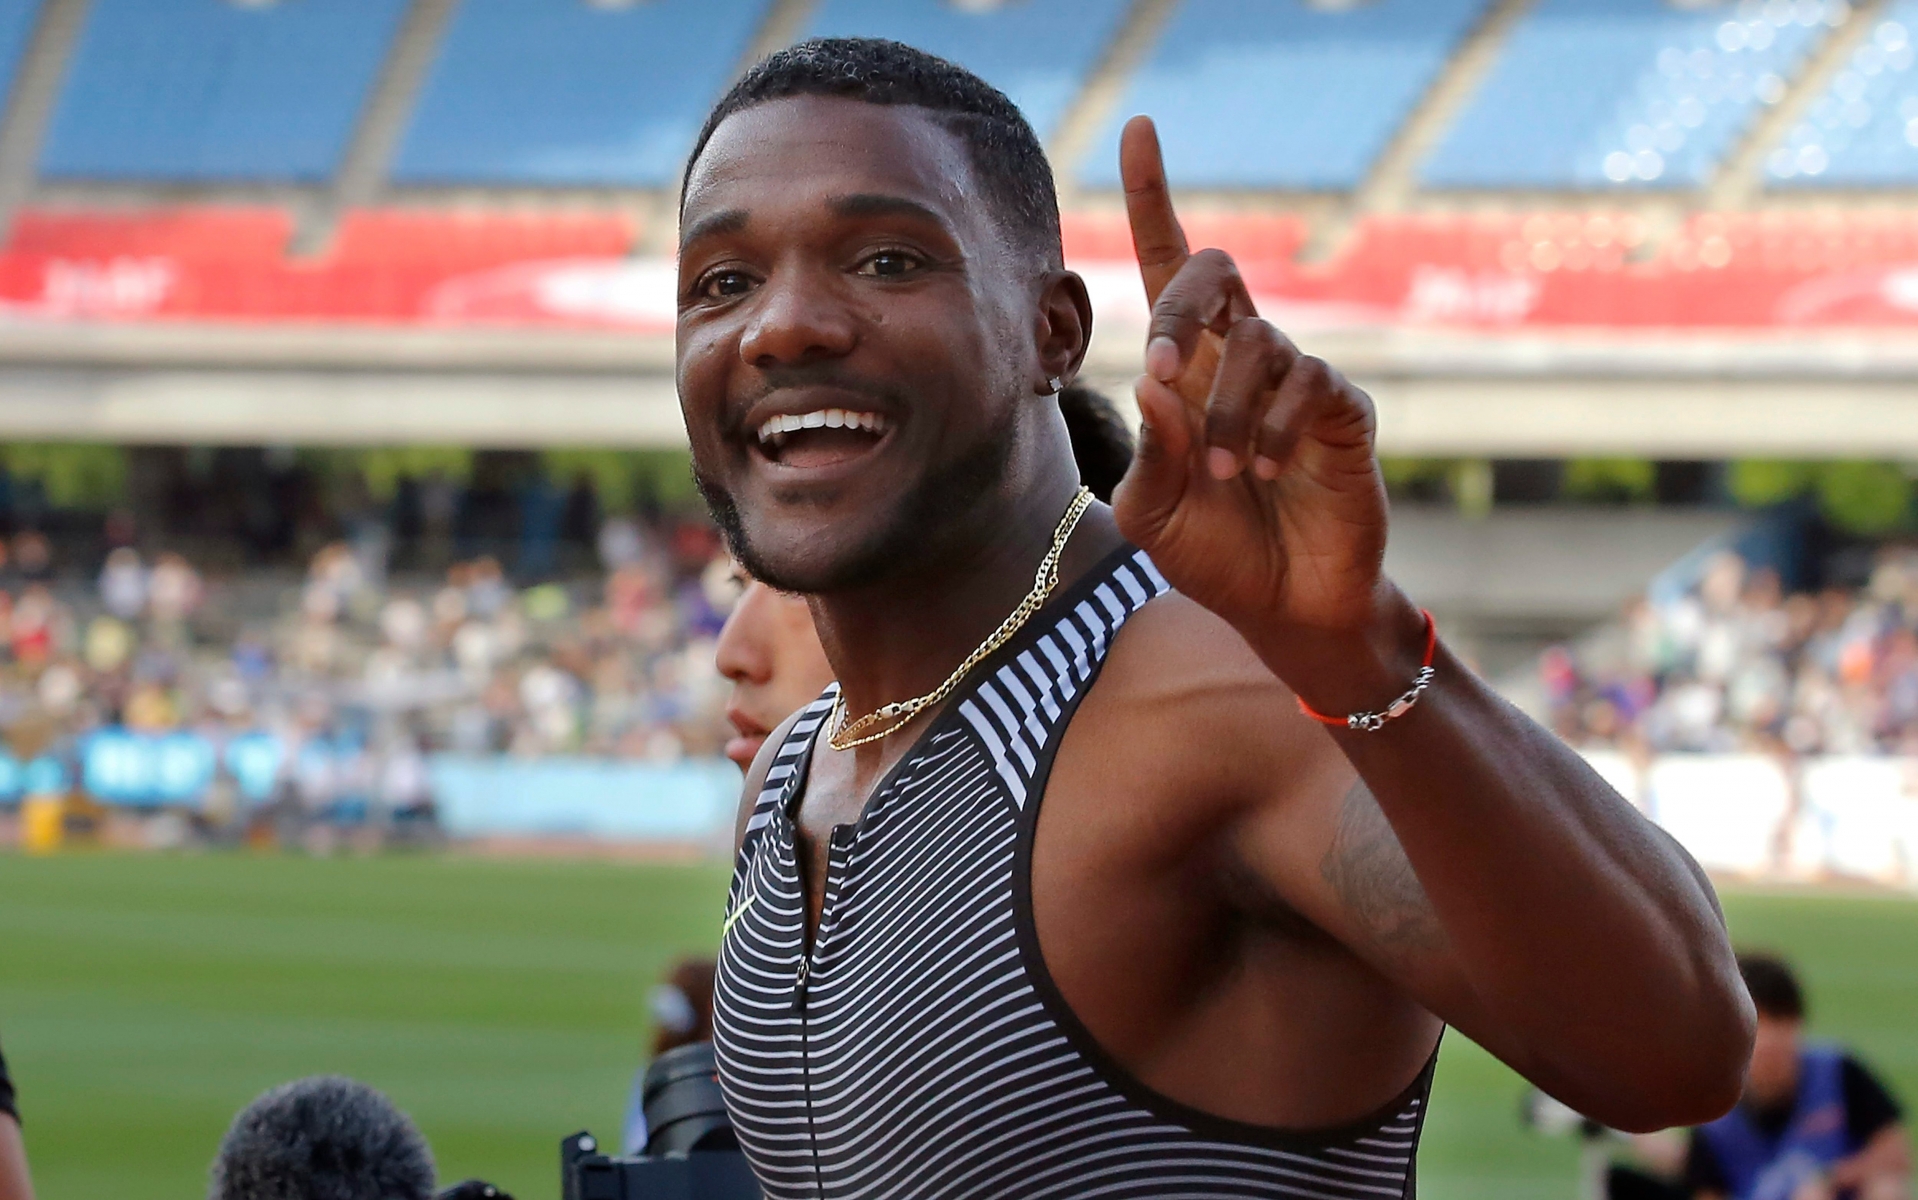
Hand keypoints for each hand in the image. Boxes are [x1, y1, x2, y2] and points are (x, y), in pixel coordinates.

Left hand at [1111, 116, 1390, 641]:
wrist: (1284, 610)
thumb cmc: (1214, 555)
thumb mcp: (1153, 512)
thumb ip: (1150, 449)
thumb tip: (1153, 372)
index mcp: (1187, 371)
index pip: (1168, 269)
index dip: (1152, 199)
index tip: (1139, 128)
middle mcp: (1240, 359)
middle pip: (1211, 271)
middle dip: (1180, 301)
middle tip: (1166, 363)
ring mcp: (1296, 379)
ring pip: (1256, 341)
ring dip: (1226, 412)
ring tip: (1229, 475)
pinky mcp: (1343, 409)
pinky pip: (1309, 383)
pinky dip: (1275, 429)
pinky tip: (1267, 473)